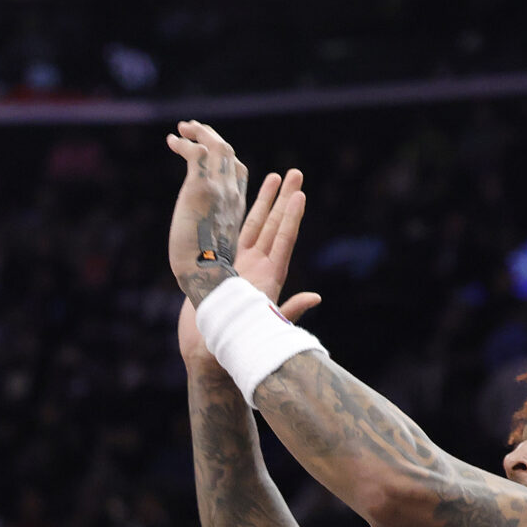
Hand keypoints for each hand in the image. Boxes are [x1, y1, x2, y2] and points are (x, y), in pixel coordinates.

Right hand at [175, 168, 320, 368]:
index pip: (284, 240)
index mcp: (269, 277)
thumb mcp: (266, 326)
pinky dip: (239, 217)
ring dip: (266, 202)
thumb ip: (290, 310)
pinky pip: (234, 236)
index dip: (292, 217)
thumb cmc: (237, 344)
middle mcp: (258, 267)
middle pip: (274, 226)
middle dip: (284, 199)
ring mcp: (242, 266)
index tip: (300, 194)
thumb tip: (316, 297)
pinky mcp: (224, 269)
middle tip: (295, 172)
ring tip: (274, 176)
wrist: (210, 353)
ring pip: (256, 227)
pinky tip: (239, 200)